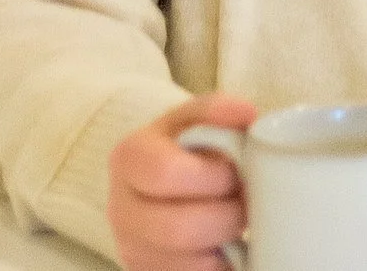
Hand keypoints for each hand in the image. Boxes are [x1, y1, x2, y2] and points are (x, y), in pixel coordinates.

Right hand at [107, 93, 258, 270]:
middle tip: (245, 202)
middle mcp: (120, 209)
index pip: (165, 173)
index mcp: (129, 159)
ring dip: (225, 245)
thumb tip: (246, 114)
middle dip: (226, 217)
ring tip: (236, 223)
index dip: (211, 176)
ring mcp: (130, 249)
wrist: (163, 180)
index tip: (234, 172)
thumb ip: (217, 110)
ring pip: (186, 265)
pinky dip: (218, 266)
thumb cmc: (186, 147)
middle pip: (177, 228)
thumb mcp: (195, 118)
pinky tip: (226, 247)